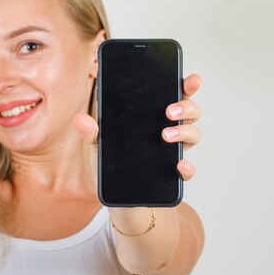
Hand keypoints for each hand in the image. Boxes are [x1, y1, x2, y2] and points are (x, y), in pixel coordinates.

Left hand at [73, 73, 201, 184]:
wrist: (117, 196)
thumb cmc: (113, 161)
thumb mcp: (98, 143)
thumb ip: (91, 131)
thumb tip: (79, 119)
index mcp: (154, 116)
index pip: (175, 95)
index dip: (187, 85)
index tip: (191, 79)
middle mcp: (170, 129)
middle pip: (191, 112)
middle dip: (185, 107)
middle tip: (169, 111)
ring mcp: (174, 151)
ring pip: (193, 135)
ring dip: (184, 132)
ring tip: (166, 135)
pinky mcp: (174, 174)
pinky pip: (188, 170)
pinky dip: (188, 168)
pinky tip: (180, 165)